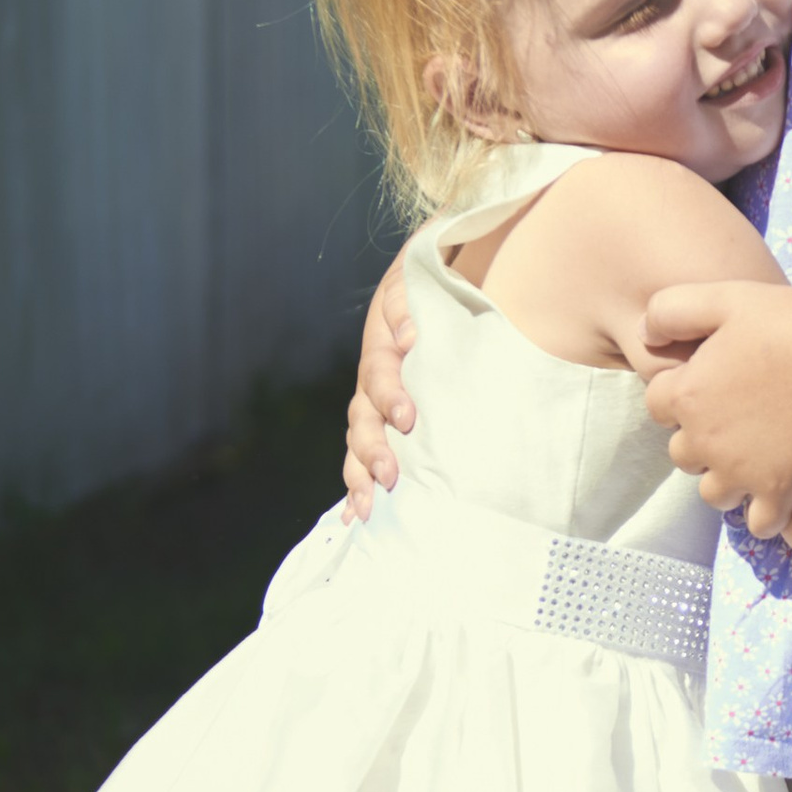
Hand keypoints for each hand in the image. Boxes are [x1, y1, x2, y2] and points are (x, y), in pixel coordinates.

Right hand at [342, 260, 417, 515]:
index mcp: (382, 346)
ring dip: (360, 476)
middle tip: (388, 477)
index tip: (407, 419)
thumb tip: (408, 339)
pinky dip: (359, 484)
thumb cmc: (434, 277)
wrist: (438, 274)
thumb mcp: (418, 274)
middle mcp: (374, 380)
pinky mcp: (388, 421)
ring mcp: (377, 403)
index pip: (379, 375)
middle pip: (362, 418)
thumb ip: (408, 301)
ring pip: (359, 442)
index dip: (389, 397)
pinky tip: (354, 517)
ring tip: (365, 508)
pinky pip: (369, 454)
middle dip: (372, 450)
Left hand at [642, 286, 791, 511]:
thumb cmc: (789, 318)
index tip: (713, 382)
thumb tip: (642, 334)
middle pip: (683, 454)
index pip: (657, 406)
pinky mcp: (780, 492)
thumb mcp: (720, 298)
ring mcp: (741, 472)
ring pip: (714, 493)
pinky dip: (766, 512)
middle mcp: (705, 441)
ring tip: (755, 457)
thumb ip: (669, 310)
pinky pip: (759, 524)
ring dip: (727, 479)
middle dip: (702, 440)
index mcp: (686, 395)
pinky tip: (781, 487)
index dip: (681, 392)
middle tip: (738, 418)